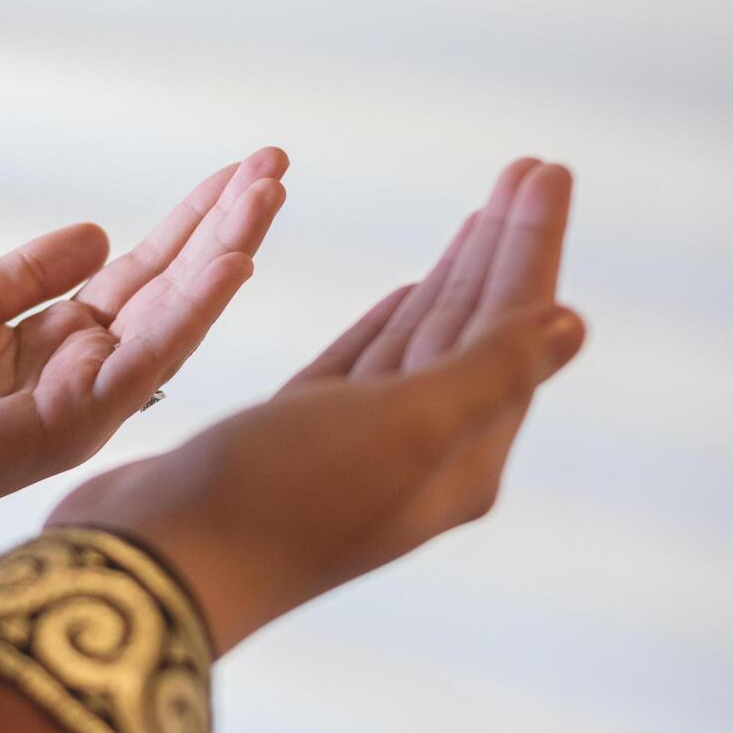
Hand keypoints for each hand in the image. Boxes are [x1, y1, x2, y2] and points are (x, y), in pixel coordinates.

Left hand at [0, 147, 289, 570]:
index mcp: (61, 342)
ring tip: (270, 195)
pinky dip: (192, 312)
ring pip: (174, 318)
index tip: (237, 172)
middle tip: (277, 165)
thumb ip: (31, 273)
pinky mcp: (67, 425)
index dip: (190, 222)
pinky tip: (233, 264)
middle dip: (227, 226)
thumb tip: (98, 230)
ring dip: (227, 253)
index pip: (143, 273)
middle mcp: (87, 372)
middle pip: (173, 288)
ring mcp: (84, 402)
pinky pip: (143, 360)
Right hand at [48, 160, 581, 653]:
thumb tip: (575, 326)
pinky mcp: (292, 435)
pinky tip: (407, 291)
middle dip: (501, 248)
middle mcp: (416, 451)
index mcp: (458, 455)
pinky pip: (362, 364)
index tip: (547, 169)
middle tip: (527, 171)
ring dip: (452, 276)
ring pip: (420, 341)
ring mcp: (353, 444)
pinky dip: (388, 322)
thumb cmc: (276, 499)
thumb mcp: (401, 430)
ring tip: (480, 216)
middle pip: (475, 328)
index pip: (513, 329)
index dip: (531, 247)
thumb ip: (490, 374)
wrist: (157, 563)